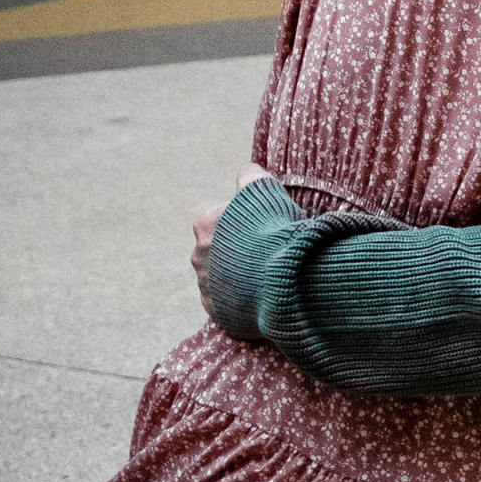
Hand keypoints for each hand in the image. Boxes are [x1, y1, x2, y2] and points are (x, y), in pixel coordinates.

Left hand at [192, 165, 267, 305]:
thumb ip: (252, 177)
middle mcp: (198, 255)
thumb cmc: (274, 231)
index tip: (257, 223)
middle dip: (236, 247)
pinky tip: (261, 293)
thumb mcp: (266, 191)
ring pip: (220, 275)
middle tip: (265, 249)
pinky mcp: (217, 311)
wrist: (282, 280)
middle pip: (215, 247)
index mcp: (204, 224)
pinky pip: (227, 302)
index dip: (238, 217)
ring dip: (238, 273)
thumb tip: (247, 170)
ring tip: (267, 273)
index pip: (213, 215)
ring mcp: (206, 286)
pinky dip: (240, 298)